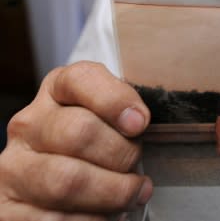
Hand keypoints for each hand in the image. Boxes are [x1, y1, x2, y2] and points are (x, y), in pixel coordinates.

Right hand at [0, 61, 152, 218]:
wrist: (57, 183)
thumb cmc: (98, 144)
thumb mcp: (112, 117)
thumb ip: (125, 111)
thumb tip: (139, 121)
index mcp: (57, 91)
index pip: (81, 80)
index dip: (114, 100)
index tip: (140, 123)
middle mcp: (29, 125)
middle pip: (78, 132)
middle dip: (121, 154)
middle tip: (137, 166)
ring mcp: (13, 166)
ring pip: (65, 180)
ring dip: (111, 193)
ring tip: (132, 194)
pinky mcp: (7, 208)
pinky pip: (53, 219)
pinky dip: (91, 219)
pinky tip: (105, 215)